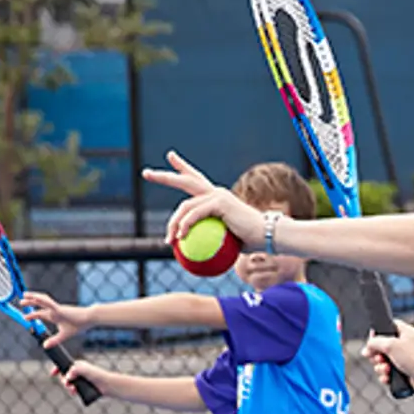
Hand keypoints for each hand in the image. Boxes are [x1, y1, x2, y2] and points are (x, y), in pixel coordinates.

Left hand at [22, 291, 89, 346]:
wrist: (89, 319)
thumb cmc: (79, 325)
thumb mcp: (64, 335)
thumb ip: (54, 341)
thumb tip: (44, 346)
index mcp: (56, 316)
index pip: (41, 314)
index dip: (33, 315)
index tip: (26, 317)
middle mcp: (54, 311)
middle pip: (40, 305)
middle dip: (30, 303)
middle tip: (21, 302)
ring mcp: (56, 308)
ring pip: (42, 301)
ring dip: (32, 298)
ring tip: (24, 296)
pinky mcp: (59, 308)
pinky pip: (48, 302)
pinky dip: (40, 299)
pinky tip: (34, 297)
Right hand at [52, 357, 113, 395]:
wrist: (107, 385)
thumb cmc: (96, 375)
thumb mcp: (84, 370)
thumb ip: (74, 371)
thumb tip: (67, 378)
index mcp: (77, 365)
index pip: (63, 366)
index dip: (57, 369)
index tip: (52, 374)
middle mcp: (77, 372)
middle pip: (64, 376)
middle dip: (63, 380)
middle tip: (67, 384)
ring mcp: (79, 381)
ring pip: (68, 384)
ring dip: (68, 387)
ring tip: (73, 389)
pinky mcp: (81, 388)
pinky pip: (73, 390)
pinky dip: (72, 391)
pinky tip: (74, 392)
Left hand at [145, 150, 267, 251]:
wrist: (268, 236)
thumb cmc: (251, 243)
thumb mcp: (226, 241)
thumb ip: (211, 241)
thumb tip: (196, 256)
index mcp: (217, 198)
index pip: (196, 179)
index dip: (182, 167)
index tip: (170, 156)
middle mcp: (216, 192)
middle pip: (185, 180)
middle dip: (164, 176)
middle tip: (146, 173)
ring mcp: (217, 195)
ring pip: (185, 205)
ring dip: (173, 223)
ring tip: (169, 239)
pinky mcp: (219, 202)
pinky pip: (195, 213)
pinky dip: (186, 225)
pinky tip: (181, 236)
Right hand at [363, 320, 413, 391]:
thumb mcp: (390, 344)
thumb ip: (375, 342)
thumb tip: (368, 346)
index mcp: (403, 332)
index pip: (385, 328)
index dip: (376, 335)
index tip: (372, 342)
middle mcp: (402, 345)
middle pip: (380, 348)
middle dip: (375, 355)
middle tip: (379, 359)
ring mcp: (402, 359)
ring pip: (381, 363)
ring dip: (379, 368)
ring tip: (386, 369)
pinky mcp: (401, 372)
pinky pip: (386, 374)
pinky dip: (385, 376)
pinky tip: (388, 378)